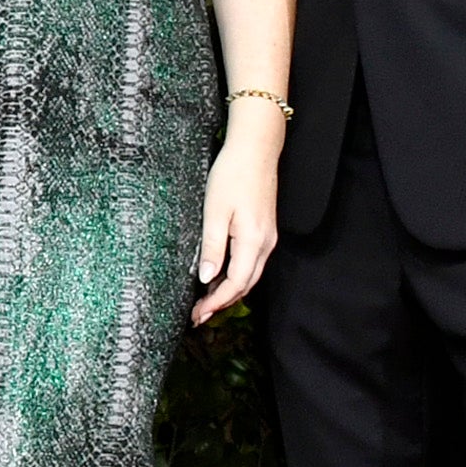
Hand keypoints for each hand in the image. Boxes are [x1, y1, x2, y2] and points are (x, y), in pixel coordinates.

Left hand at [191, 112, 285, 325]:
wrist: (255, 150)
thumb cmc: (232, 175)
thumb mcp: (215, 211)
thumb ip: (212, 247)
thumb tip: (206, 278)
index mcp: (253, 241)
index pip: (236, 284)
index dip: (217, 302)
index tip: (198, 314)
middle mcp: (265, 243)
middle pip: (245, 285)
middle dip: (222, 303)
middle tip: (198, 316)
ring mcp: (267, 237)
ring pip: (250, 275)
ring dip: (229, 291)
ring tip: (206, 303)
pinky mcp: (264, 230)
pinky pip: (251, 262)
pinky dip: (236, 276)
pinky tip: (220, 277)